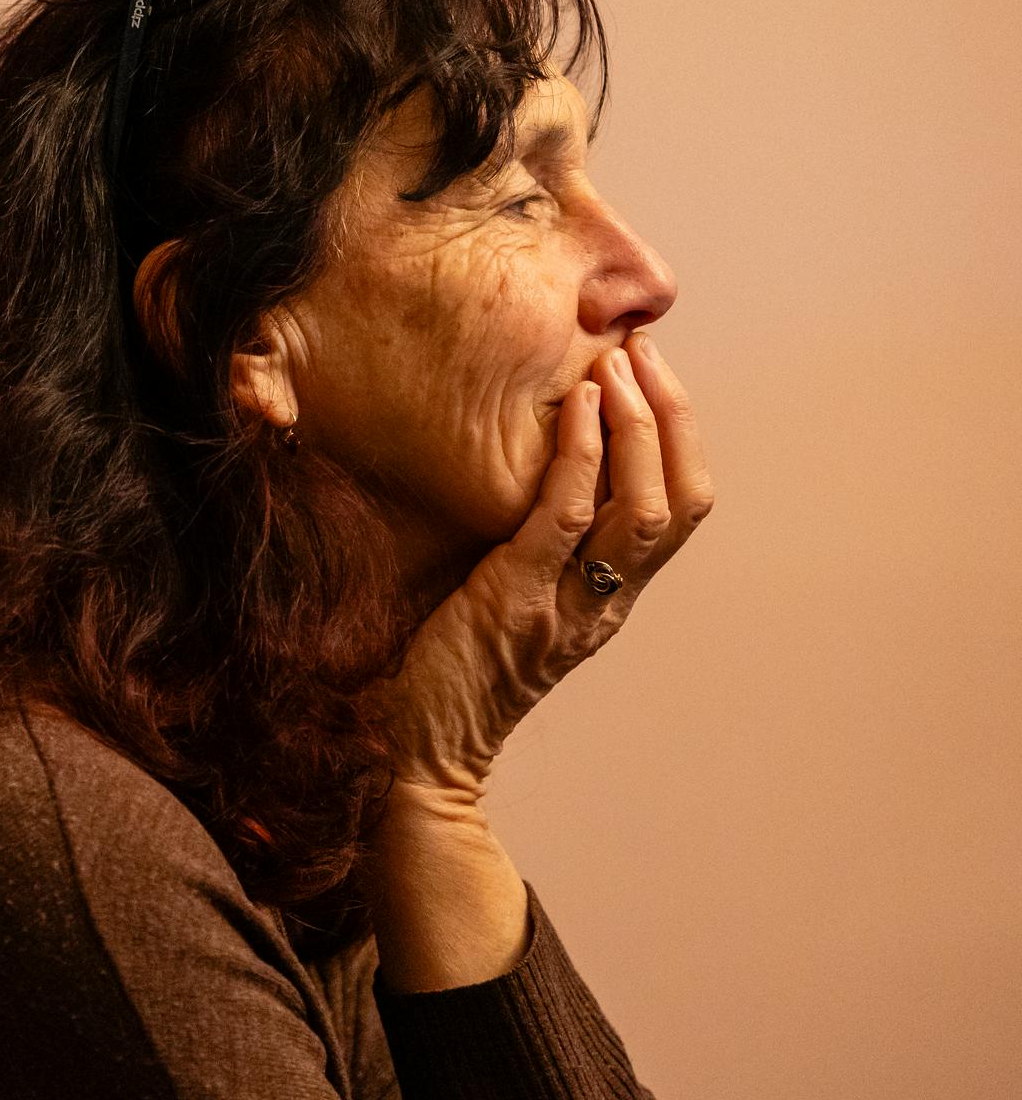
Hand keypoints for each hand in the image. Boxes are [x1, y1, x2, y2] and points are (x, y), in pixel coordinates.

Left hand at [380, 333, 714, 795]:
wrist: (416, 750)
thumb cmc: (450, 665)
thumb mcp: (513, 594)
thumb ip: (537, 543)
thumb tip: (530, 462)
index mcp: (611, 598)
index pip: (683, 507)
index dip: (681, 434)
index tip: (654, 372)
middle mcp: (606, 602)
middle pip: (682, 499)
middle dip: (672, 415)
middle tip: (643, 349)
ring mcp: (569, 604)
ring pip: (644, 507)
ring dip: (636, 426)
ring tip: (616, 364)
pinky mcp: (519, 600)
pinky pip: (568, 518)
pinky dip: (581, 456)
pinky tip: (574, 408)